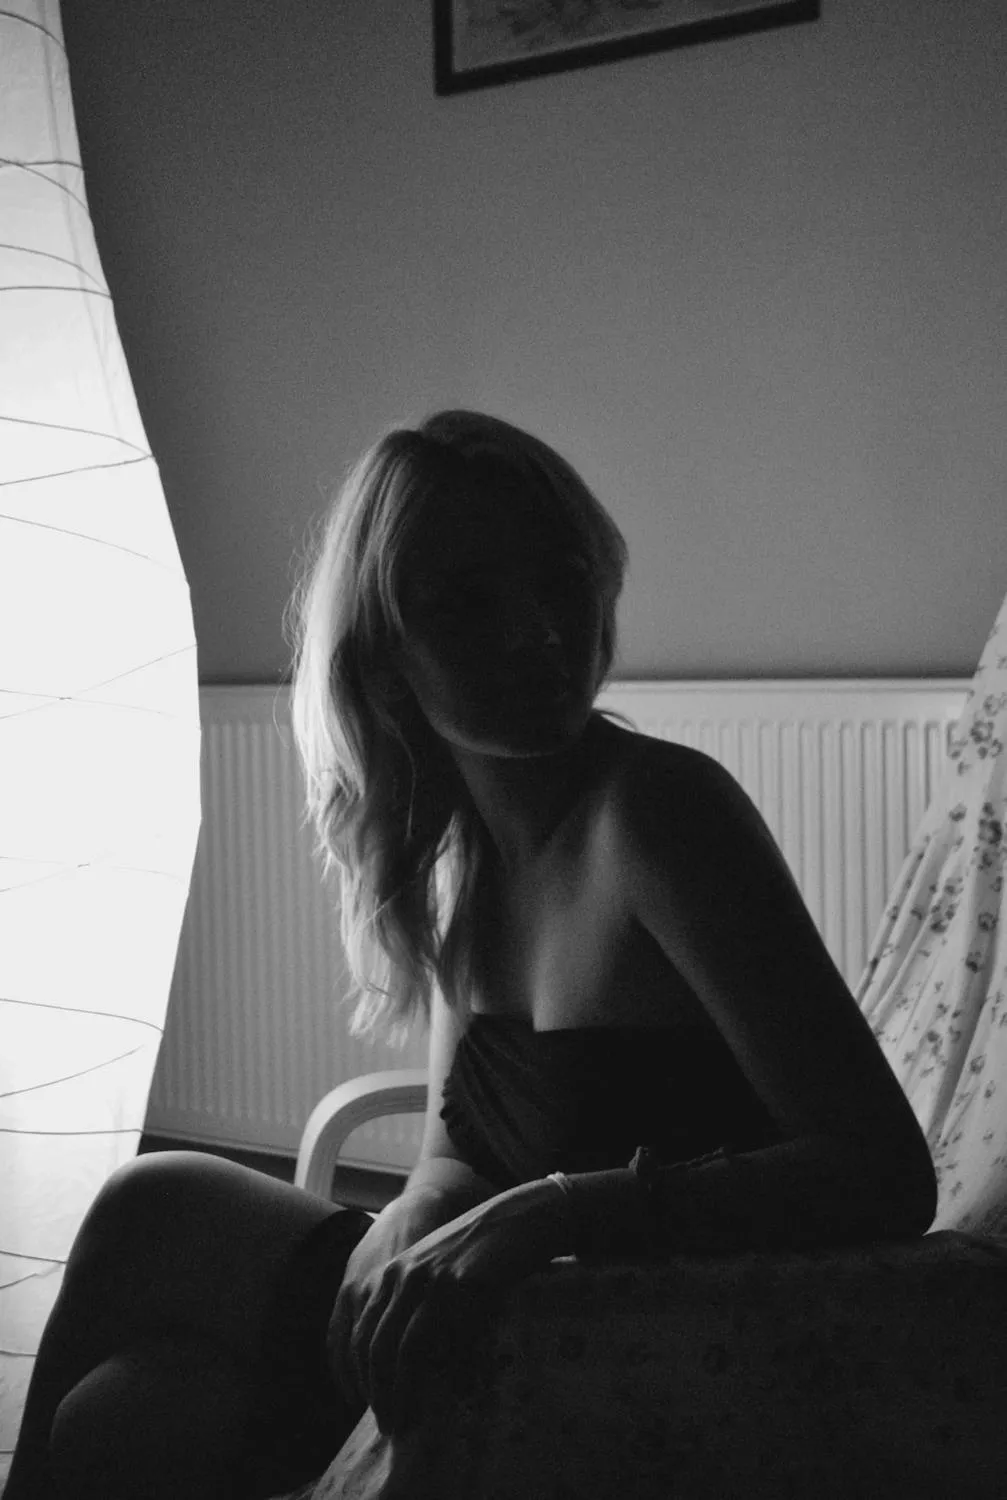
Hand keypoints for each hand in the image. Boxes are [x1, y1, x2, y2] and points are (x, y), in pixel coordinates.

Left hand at [327, 1180, 567, 1435]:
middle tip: (386, 1424)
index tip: (362, 1406)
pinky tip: (443, 1396)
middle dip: (374, 1392)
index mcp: (392, 1273)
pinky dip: (434, 1375)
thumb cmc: (482, 1251)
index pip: (356, 1332)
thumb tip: (411, 1365)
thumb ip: (418, 1307)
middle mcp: (401, 1276)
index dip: (354, 1375)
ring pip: (398, 1348)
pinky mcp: (456, 1286)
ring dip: (397, 1392)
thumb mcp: (440, 1273)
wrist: (519, 1218)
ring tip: (403, 1422)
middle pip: (371, 1345)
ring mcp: (428, 1280)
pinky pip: (439, 1339)